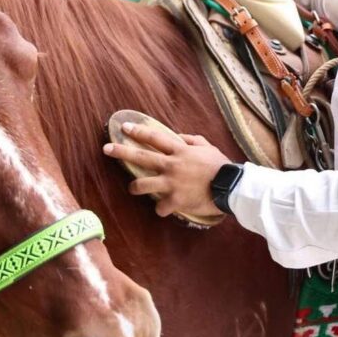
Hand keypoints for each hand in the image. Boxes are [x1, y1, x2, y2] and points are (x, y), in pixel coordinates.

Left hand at [103, 122, 232, 217]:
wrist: (231, 187)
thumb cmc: (220, 166)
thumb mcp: (207, 147)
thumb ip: (191, 140)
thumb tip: (178, 136)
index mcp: (179, 150)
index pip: (153, 137)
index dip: (137, 131)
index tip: (124, 127)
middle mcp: (171, 165)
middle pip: (140, 157)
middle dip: (121, 152)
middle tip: (106, 149)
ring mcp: (171, 184)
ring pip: (142, 185)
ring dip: (134, 187)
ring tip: (132, 188)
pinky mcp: (175, 201)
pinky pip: (160, 207)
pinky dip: (161, 208)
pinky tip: (165, 209)